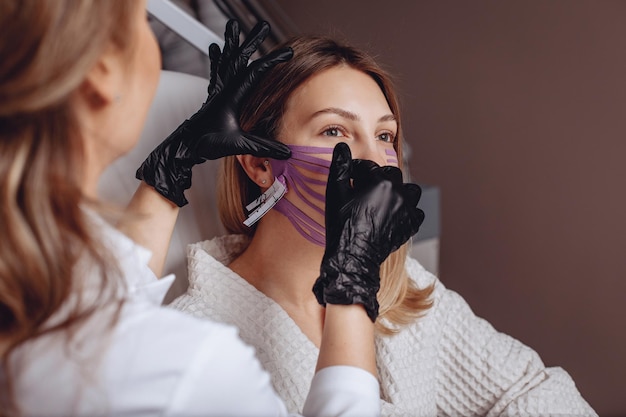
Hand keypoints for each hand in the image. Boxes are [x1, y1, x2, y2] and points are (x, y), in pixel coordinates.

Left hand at [136, 19, 292, 206]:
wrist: (182, 147)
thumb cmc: (205, 143)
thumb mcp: (237, 145)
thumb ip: (262, 146)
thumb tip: (286, 151)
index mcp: (230, 96)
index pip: (255, 72)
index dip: (272, 60)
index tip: (286, 52)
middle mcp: (222, 89)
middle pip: (239, 58)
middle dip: (251, 41)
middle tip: (262, 26)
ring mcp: (216, 91)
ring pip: (226, 61)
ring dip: (232, 43)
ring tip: (233, 26)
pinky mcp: (212, 97)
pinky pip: (216, 71)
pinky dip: (217, 58)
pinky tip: (215, 48)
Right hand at [312, 143, 424, 320]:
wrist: (353, 255)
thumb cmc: (343, 225)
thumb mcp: (336, 193)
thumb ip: (340, 167)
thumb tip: (342, 147)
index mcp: (380, 181)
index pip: (368, 167)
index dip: (356, 172)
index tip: (350, 179)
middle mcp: (398, 192)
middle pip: (391, 175)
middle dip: (378, 179)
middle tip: (364, 191)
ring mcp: (407, 210)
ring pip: (410, 191)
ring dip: (399, 192)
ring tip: (383, 200)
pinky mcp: (410, 225)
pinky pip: (416, 212)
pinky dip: (408, 211)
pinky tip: (393, 215)